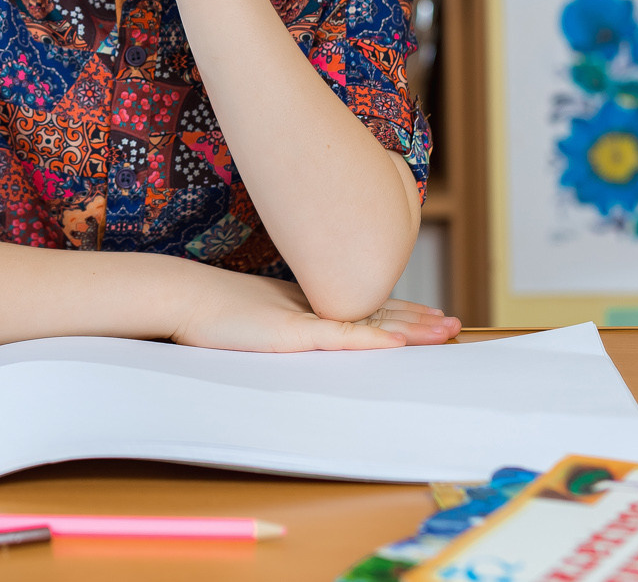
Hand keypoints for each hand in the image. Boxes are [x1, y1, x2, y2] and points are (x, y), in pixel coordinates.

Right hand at [172, 268, 460, 352]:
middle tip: (453, 325)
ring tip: (443, 332)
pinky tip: (396, 341)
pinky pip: (340, 336)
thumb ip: (290, 321)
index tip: (429, 318)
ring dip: (408, 327)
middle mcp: (314, 305)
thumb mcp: (262, 318)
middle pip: (376, 312)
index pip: (364, 309)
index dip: (399, 314)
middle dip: (417, 321)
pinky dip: (371, 338)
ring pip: (368, 321)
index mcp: (310, 304)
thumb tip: (304, 331)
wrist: (184, 295)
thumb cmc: (214, 310)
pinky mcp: (292, 331)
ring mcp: (305, 317)